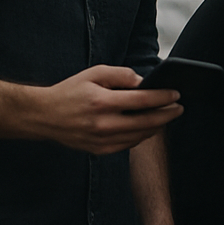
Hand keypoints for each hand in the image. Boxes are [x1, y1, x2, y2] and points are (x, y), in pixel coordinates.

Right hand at [31, 65, 181, 154]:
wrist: (44, 116)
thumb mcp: (93, 74)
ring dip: (158, 126)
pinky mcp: (100, 150)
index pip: (142, 100)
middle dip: (167, 114)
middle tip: (179, 108)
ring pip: (140, 135)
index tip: (176, 94)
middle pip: (147, 121)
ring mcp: (102, 140)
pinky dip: (142, 135)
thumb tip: (143, 82)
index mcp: (102, 102)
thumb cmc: (69, 92)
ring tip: (167, 116)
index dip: (163, 98)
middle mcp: (103, 124)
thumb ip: (120, 75)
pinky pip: (129, 144)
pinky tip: (148, 127)